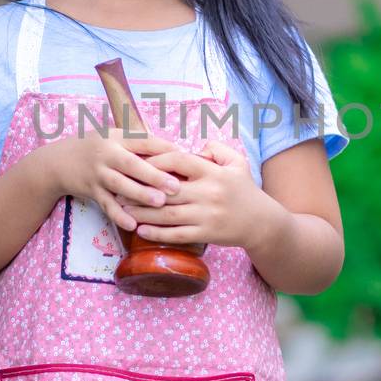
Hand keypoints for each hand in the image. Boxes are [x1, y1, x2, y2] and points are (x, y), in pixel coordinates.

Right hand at [39, 130, 182, 234]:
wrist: (59, 161)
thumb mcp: (115, 137)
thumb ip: (141, 143)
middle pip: (132, 165)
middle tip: (175, 186)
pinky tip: (133, 224)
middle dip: (154, 176)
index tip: (184, 156)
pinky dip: (119, 215)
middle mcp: (107, 154)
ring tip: (159, 203)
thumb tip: (176, 150)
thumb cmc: (97, 148)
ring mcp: (98, 174)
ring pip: (120, 185)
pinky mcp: (92, 191)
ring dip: (140, 194)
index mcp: (117, 138)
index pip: (143, 140)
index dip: (163, 148)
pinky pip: (106, 205)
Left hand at [114, 138, 258, 248]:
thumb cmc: (245, 190)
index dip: (157, 160)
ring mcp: (206, 215)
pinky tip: (141, 231)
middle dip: (141, 189)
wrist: (261, 223)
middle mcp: (208, 193)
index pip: (179, 160)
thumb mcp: (237, 162)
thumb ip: (217, 149)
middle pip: (167, 190)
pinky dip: (157, 234)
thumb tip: (195, 146)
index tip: (139, 162)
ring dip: (143, 213)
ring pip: (168, 214)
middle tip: (119, 187)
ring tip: (123, 209)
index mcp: (213, 172)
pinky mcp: (206, 234)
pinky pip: (177, 234)